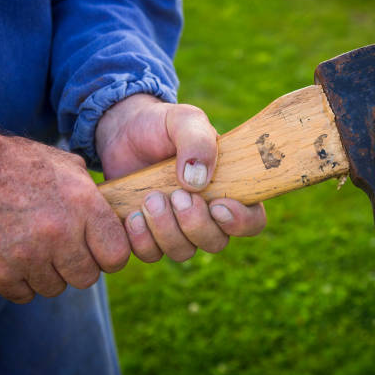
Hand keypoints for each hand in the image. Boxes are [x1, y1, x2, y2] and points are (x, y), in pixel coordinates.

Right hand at [0, 112, 129, 302]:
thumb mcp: (69, 167)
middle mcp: (60, 232)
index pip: (117, 255)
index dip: (110, 256)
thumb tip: (116, 218)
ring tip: (36, 249)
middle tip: (64, 250)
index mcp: (83, 205)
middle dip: (79, 267)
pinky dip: (21, 282)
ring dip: (48, 274)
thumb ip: (94, 197)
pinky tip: (15, 258)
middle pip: (88, 278)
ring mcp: (28, 255)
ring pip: (56, 288)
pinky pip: (24, 295)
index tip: (99, 251)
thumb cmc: (22, 164)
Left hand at [96, 94, 265, 261]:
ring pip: (182, 252)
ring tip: (149, 199)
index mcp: (228, 188)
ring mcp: (177, 228)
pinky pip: (151, 254)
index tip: (218, 205)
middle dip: (195, 224)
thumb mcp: (184, 120)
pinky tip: (132, 215)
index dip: (240, 222)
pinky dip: (141, 239)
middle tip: (175, 195)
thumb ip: (197, 140)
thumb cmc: (162, 125)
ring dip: (166, 231)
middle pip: (216, 242)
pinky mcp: (148, 234)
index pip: (252, 220)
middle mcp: (206, 214)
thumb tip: (198, 180)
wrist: (122, 131)